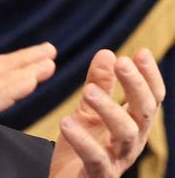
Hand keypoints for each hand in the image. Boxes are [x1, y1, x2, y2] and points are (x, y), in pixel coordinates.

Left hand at [50, 48, 165, 177]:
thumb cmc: (80, 149)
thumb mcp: (87, 112)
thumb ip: (98, 86)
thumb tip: (108, 53)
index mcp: (132, 125)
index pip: (150, 98)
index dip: (149, 76)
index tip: (140, 52)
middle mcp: (131, 142)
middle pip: (143, 112)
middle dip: (135, 86)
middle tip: (122, 63)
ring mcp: (117, 161)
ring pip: (125, 133)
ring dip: (110, 108)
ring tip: (88, 90)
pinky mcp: (98, 176)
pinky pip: (96, 158)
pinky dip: (82, 139)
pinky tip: (67, 121)